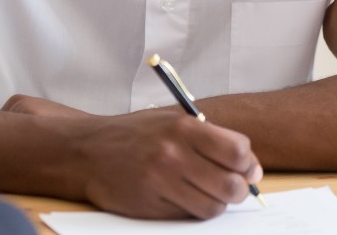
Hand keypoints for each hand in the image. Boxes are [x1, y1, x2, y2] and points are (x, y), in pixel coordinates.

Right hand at [2, 94, 260, 217]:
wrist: (86, 152)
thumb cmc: (135, 134)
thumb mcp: (171, 120)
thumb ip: (209, 136)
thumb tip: (250, 164)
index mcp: (183, 127)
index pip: (237, 151)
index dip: (249, 164)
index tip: (248, 169)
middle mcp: (173, 154)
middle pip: (231, 184)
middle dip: (240, 190)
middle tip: (235, 187)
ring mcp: (160, 181)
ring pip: (213, 206)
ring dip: (218, 204)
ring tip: (210, 193)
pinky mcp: (149, 205)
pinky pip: (188, 216)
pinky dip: (194, 210)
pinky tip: (186, 198)